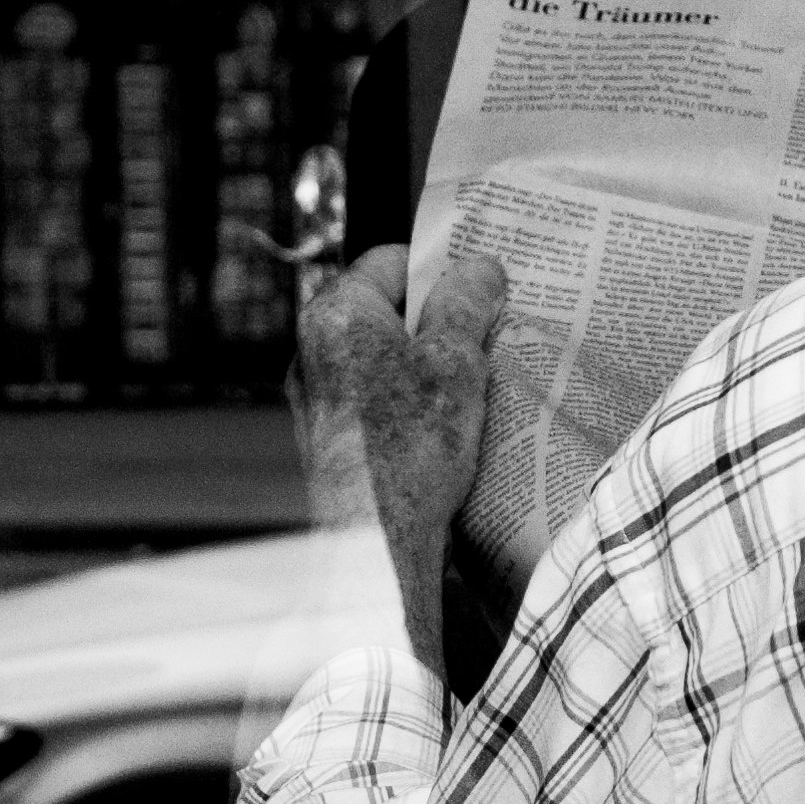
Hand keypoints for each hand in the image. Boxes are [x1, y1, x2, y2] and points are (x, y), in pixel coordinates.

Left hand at [292, 240, 506, 683]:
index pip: (392, 261)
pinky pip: (378, 406)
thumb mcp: (455, 362)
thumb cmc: (411, 445)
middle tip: (489, 340)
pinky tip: (450, 432)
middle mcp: (314, 350)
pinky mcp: (330, 444)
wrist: (372, 542)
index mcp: (337, 313)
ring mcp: (318, 400)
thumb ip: (467, 305)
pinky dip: (413, 409)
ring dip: (430, 370)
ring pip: (385, 362)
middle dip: (441, 323)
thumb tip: (481, 267)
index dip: (441, 270)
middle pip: (389, 313)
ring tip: (478, 388)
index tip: (483, 292)